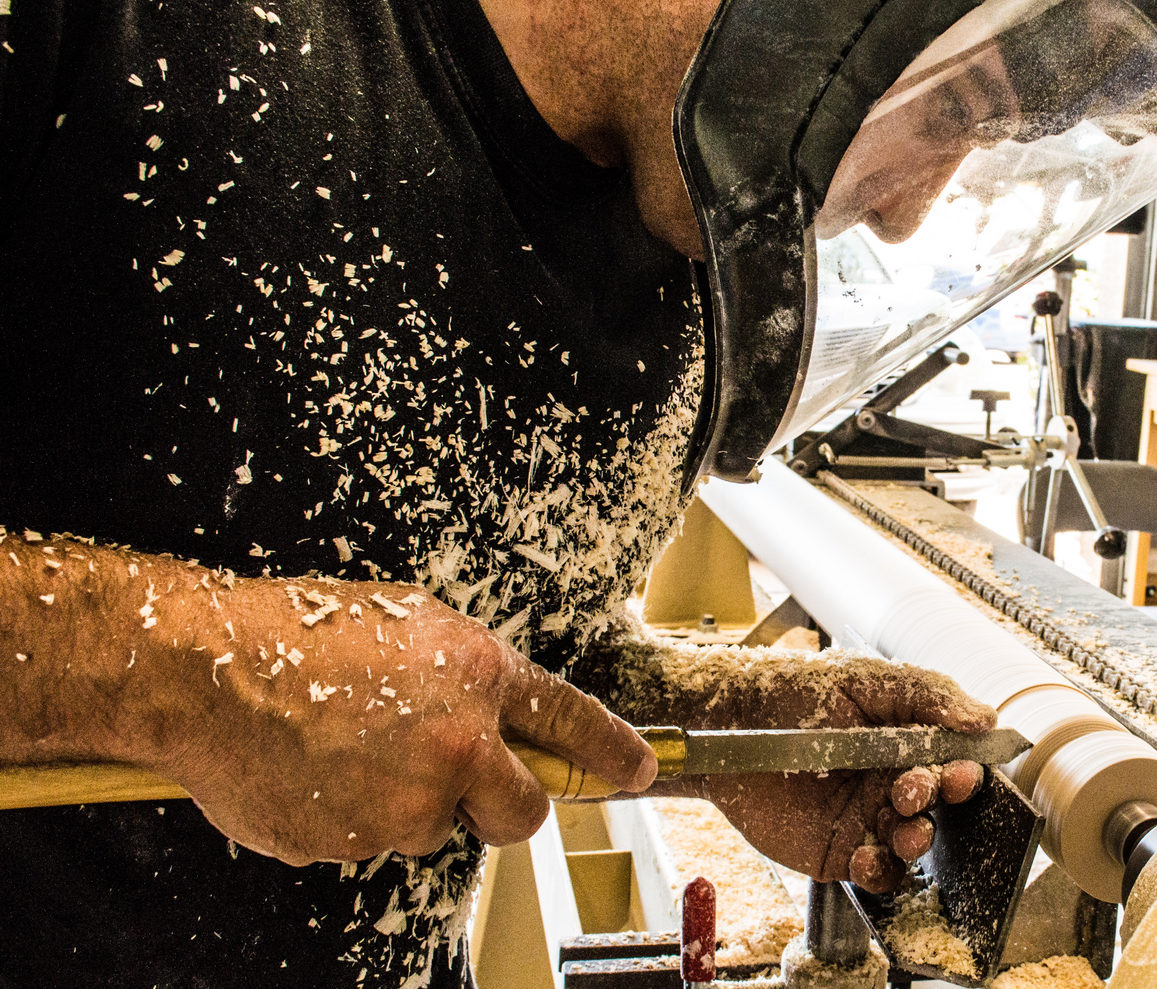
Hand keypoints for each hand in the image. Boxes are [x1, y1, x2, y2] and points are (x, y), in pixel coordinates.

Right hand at [0, 538, 656, 865]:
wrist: (205, 669)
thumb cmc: (299, 634)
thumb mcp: (411, 625)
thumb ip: (467, 676)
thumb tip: (497, 716)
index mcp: (479, 676)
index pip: (572, 721)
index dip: (612, 752)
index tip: (640, 772)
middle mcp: (456, 744)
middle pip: (520, 810)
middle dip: (504, 807)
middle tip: (462, 786)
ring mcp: (405, 800)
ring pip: (432, 826)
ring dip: (404, 804)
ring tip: (346, 750)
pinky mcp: (354, 841)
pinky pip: (369, 841)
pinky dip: (348, 818)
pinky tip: (313, 772)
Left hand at [602, 640, 995, 892]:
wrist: (729, 723)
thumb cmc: (796, 692)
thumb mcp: (867, 680)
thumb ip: (928, 696)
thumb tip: (986, 717)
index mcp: (905, 742)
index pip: (952, 762)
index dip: (964, 771)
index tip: (962, 770)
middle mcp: (890, 783)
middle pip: (936, 806)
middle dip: (937, 801)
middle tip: (914, 789)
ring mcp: (865, 819)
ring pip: (912, 843)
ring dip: (917, 840)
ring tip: (904, 828)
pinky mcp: (837, 851)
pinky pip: (875, 873)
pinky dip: (880, 872)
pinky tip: (867, 857)